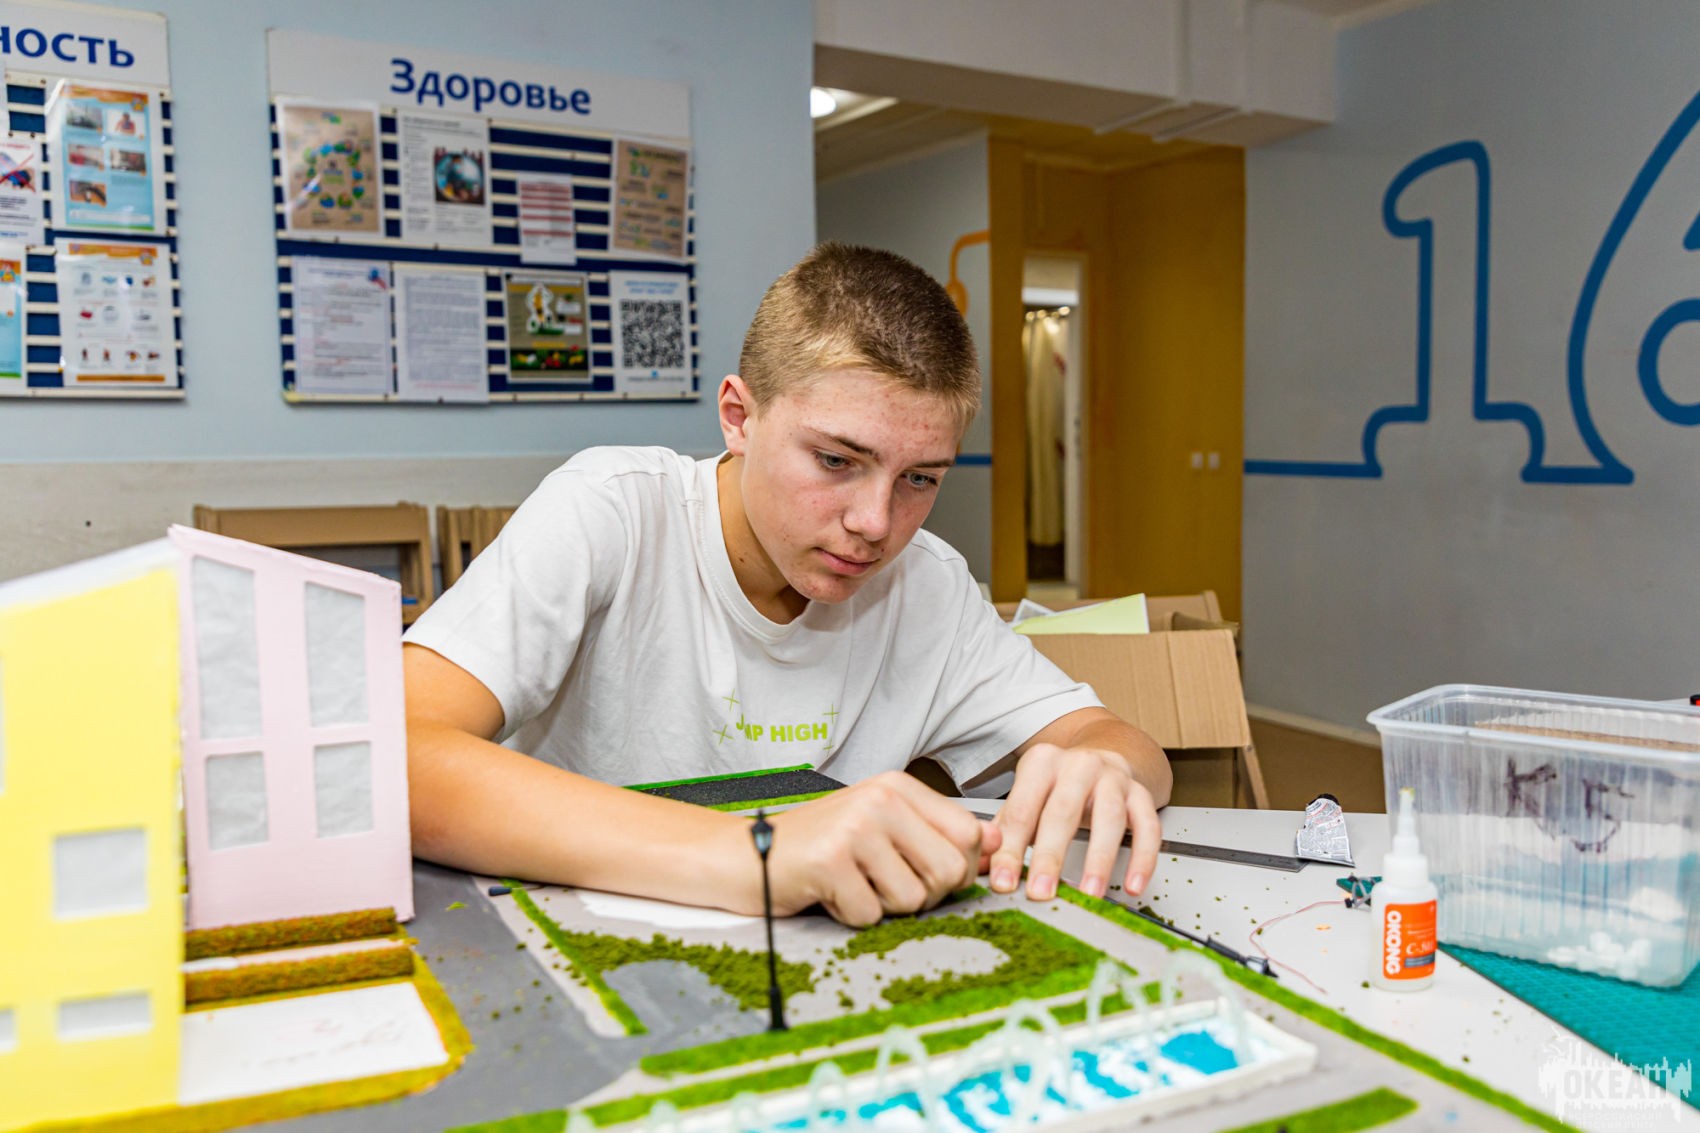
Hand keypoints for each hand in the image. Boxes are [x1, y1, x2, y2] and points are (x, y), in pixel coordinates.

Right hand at [762, 772, 999, 926]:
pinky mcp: (829, 861)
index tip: (923, 874)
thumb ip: (936, 834)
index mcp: (898, 787)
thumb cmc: (816, 847)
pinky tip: (827, 892)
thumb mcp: (882, 828)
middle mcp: (881, 800)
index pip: (969, 835)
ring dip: (883, 907)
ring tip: (852, 885)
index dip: (956, 869)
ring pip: (913, 899)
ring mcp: (855, 828)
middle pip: (950, 871)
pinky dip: (849, 917)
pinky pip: (869, 915)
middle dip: (923, 894)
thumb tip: (998, 845)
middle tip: (883, 885)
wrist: (742, 855)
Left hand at [985, 742, 1160, 901]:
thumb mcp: (1028, 795)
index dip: (1010, 849)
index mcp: (1042, 763)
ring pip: (1109, 818)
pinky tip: (1133, 885)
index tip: (1004, 882)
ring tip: (1089, 893)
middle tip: (1040, 891)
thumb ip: (1005, 830)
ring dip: (1098, 859)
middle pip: (1062, 813)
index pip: (1021, 810)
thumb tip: (980, 866)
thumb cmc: (1059, 785)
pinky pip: (1148, 827)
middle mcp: (1079, 765)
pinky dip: (1143, 858)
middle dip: (1049, 856)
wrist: (1103, 756)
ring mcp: (1114, 778)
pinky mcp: (1141, 794)